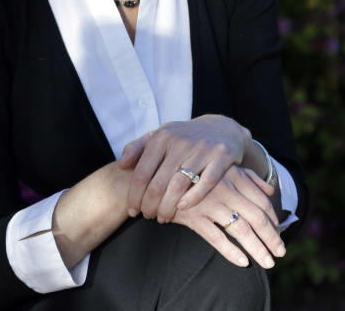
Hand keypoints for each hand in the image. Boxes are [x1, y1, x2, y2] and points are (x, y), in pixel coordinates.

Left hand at [118, 114, 250, 220]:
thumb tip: (122, 164)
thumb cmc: (185, 137)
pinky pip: (205, 183)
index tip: (132, 210)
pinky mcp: (221, 156)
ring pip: (178, 186)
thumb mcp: (161, 135)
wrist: (222, 128)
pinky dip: (193, 198)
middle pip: (158, 183)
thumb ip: (138, 147)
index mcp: (162, 137)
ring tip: (163, 217)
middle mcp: (180, 141)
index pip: (142, 173)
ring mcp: (202, 149)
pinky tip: (183, 208)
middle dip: (150, 205)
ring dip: (168, 207)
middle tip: (148, 216)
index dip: (134, 196)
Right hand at [171, 165, 283, 268]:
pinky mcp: (194, 215)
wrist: (158, 172)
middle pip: (257, 217)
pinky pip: (216, 237)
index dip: (274, 219)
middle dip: (272, 238)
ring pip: (241, 230)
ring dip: (257, 248)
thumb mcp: (224, 168)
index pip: (262, 201)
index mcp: (235, 177)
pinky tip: (243, 262)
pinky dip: (231, 251)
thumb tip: (270, 191)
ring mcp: (210, 203)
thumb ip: (249, 178)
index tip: (279, 233)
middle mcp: (226, 189)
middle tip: (281, 253)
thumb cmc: (196, 171)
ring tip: (267, 262)